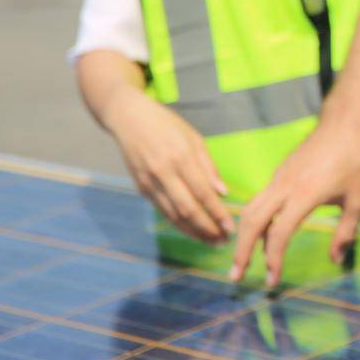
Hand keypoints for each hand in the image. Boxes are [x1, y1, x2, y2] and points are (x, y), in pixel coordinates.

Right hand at [105, 88, 232, 244]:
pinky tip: (191, 230)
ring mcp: (149, 181)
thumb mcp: (193, 137)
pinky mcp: (140, 187)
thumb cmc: (166, 125)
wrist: (128, 118)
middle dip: (207, 228)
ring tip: (210, 241)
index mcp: (181, 157)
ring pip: (173, 214)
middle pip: (188, 209)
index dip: (217, 213)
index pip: (203, 193)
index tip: (231, 228)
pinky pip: (162, 210)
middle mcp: (164, 172)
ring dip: (193, 231)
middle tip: (223, 241)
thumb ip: (208, 166)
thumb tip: (222, 192)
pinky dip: (177, 223)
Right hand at [229, 119, 359, 288]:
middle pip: (252, 222)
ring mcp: (278, 178)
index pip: (279, 233)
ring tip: (242, 261)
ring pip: (251, 209)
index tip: (273, 280)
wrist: (344, 124)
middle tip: (236, 277)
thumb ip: (345, 232)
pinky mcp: (278, 174)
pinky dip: (255, 222)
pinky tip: (262, 237)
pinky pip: (260, 201)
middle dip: (241, 251)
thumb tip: (335, 260)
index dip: (273, 259)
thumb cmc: (355, 161)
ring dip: (243, 236)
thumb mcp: (358, 199)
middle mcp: (284, 186)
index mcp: (304, 194)